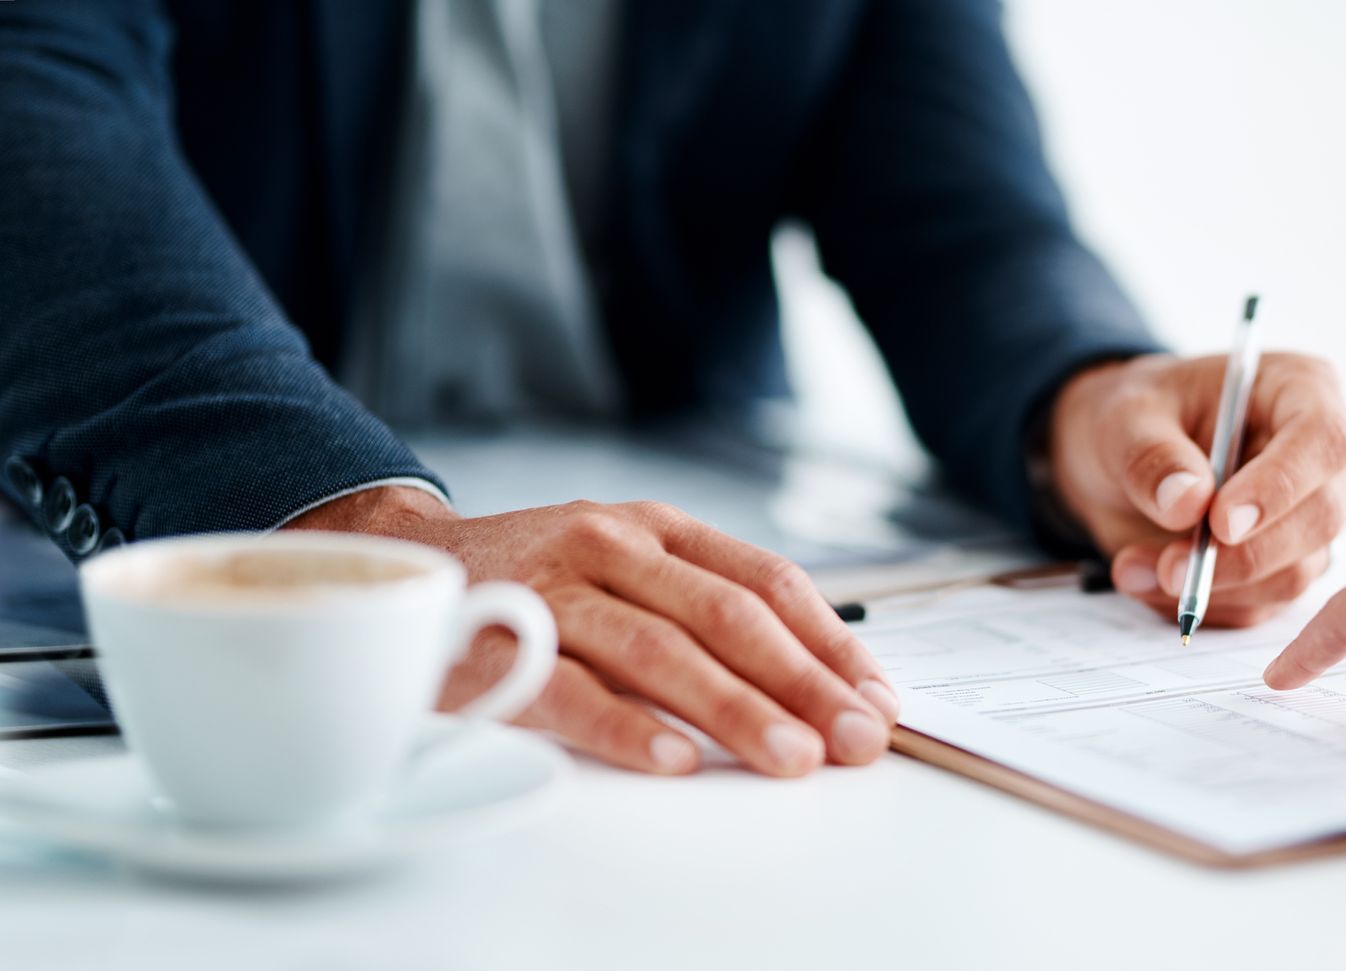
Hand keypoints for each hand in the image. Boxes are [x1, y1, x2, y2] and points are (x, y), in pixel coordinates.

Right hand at [287, 487, 898, 775]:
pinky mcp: (497, 642)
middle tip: (853, 739)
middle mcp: (611, 546)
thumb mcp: (630, 566)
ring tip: (790, 757)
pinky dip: (627, 727)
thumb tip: (820, 680)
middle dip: (803, 682)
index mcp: (658, 528)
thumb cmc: (541, 578)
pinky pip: (571, 689)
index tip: (877, 697)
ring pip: (662, 651)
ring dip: (735, 709)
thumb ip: (708, 607)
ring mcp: (554, 591)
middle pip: (728, 617)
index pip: (766, 580)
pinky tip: (676, 760)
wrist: (402, 561)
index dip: (830, 641)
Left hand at [1049, 352, 1345, 626]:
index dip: (1280, 486)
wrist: (1119, 455)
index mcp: (1301, 390)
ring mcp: (1309, 518)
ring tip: (1133, 567)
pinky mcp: (1284, 567)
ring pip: (1293, 574)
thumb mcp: (1124, 418)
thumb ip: (1151, 455)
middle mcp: (1321, 458)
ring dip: (1213, 588)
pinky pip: (1258, 605)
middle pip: (1321, 517)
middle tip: (1169, 567)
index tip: (1221, 522)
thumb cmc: (1137, 416)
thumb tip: (1188, 503)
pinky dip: (1200, 604)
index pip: (1324, 439)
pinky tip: (1144, 578)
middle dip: (1243, 555)